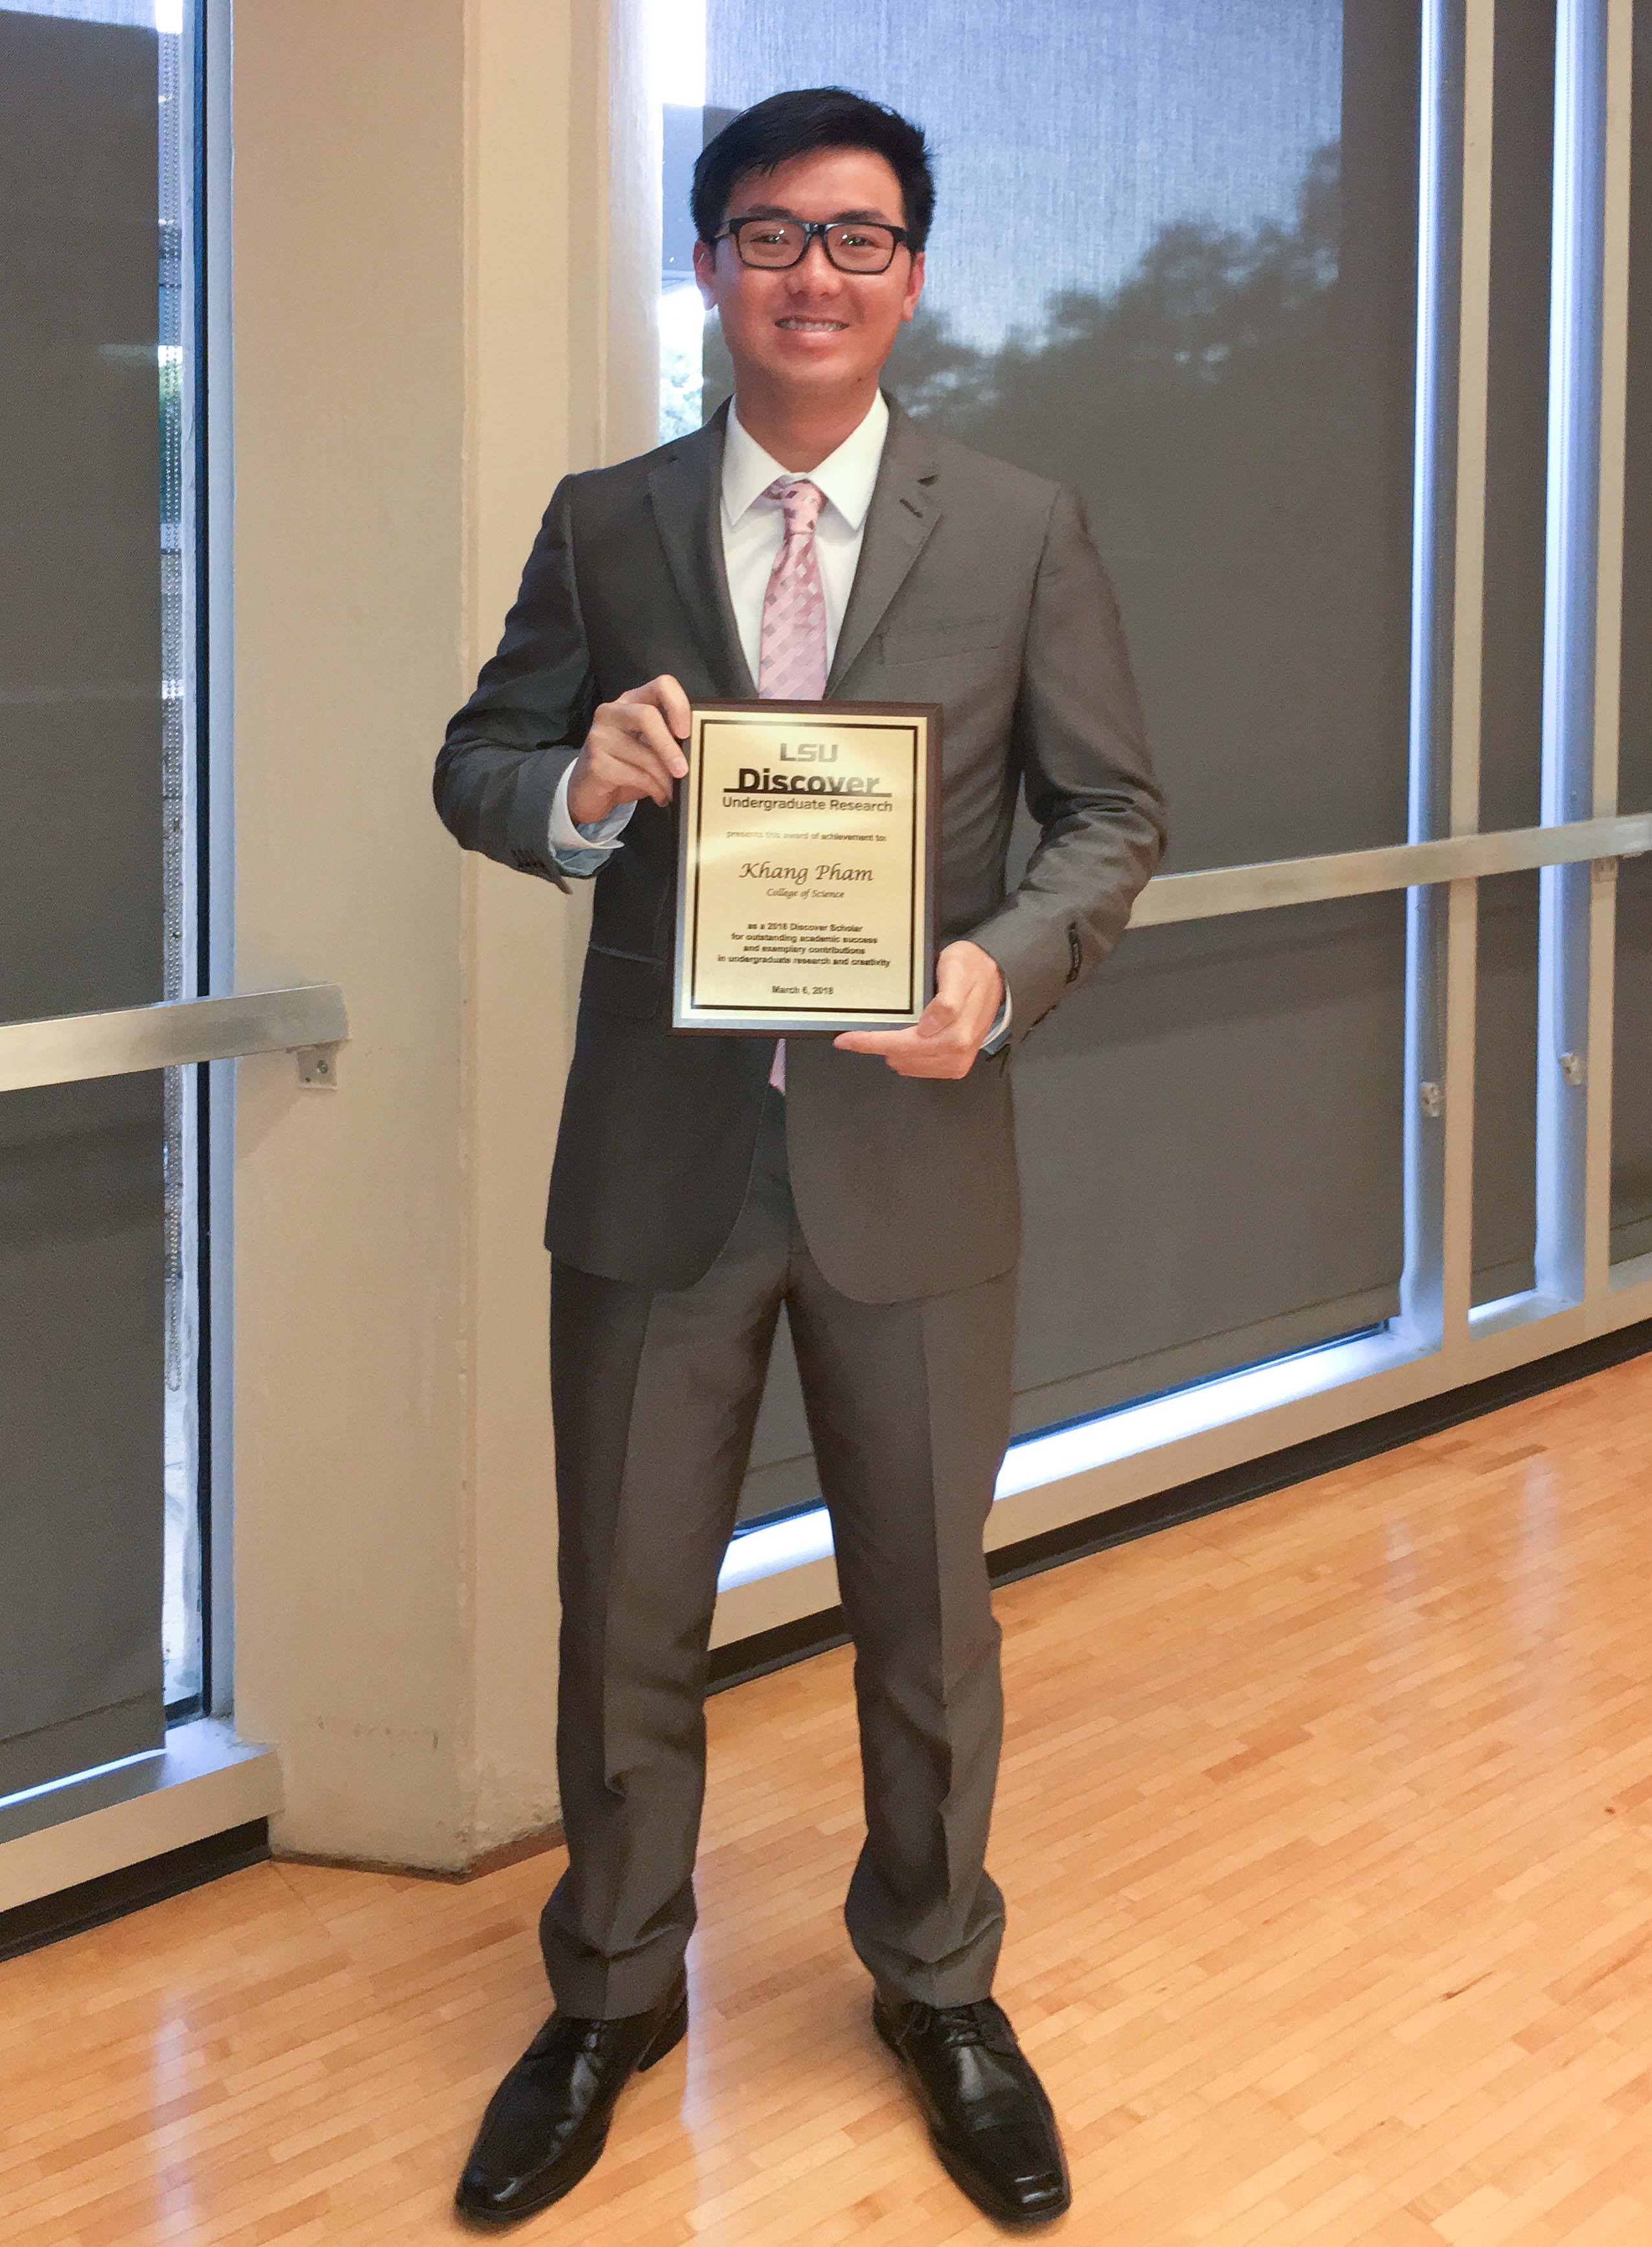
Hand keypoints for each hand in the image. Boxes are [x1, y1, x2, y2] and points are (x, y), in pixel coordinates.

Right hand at [566, 674, 689, 824]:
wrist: (587, 790)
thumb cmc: (625, 764)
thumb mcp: (648, 747)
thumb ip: (668, 739)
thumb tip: (700, 751)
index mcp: (632, 701)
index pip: (662, 685)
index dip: (679, 704)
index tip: (686, 731)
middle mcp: (612, 712)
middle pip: (647, 716)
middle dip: (670, 747)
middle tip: (683, 770)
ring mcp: (600, 736)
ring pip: (644, 754)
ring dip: (666, 779)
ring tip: (674, 791)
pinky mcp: (596, 763)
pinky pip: (635, 776)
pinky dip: (655, 790)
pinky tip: (659, 796)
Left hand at [833, 940, 1005, 1077]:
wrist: (997, 977)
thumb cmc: (972, 968)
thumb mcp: (956, 970)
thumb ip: (946, 1001)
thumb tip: (928, 1026)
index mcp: (955, 1034)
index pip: (901, 1044)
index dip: (870, 1043)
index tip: (844, 1040)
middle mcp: (956, 1053)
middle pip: (901, 1058)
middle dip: (876, 1046)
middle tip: (855, 1035)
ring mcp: (957, 1062)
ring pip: (908, 1066)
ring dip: (891, 1051)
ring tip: (883, 1032)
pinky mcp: (956, 1066)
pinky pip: (920, 1069)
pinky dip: (906, 1057)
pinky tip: (902, 1042)